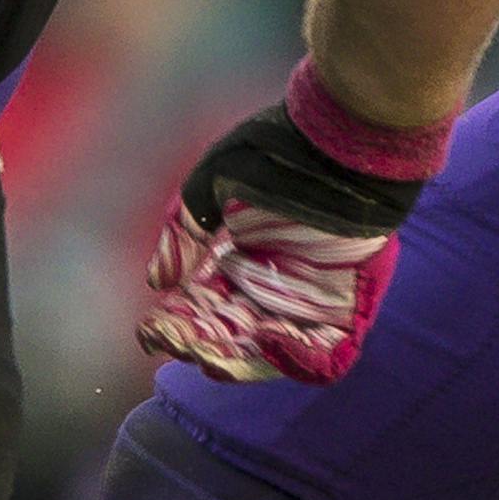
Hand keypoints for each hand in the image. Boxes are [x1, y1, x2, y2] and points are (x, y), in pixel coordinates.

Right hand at [137, 63, 449, 384]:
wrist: (344, 137)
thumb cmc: (278, 149)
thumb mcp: (216, 179)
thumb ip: (185, 227)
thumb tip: (157, 281)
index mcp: (239, 260)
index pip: (201, 308)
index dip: (175, 323)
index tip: (150, 328)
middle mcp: (271, 287)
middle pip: (230, 337)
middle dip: (201, 345)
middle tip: (181, 344)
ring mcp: (309, 302)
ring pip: (269, 352)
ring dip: (239, 363)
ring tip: (212, 357)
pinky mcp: (347, 310)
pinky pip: (325, 355)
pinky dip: (298, 359)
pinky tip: (268, 339)